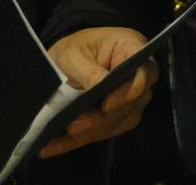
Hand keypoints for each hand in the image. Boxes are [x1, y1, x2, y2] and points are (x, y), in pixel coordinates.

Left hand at [39, 26, 157, 158]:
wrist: (65, 60)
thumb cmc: (74, 48)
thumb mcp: (74, 54)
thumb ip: (89, 70)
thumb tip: (99, 86)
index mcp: (132, 50)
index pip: (145, 72)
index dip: (130, 90)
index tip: (107, 105)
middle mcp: (137, 77)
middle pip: (132, 103)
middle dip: (102, 118)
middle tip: (75, 125)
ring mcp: (129, 100)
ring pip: (118, 122)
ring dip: (90, 131)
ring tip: (63, 135)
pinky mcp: (115, 119)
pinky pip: (100, 133)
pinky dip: (75, 141)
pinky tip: (50, 146)